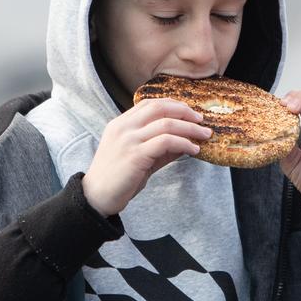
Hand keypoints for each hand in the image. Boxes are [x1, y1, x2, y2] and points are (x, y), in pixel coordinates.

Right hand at [82, 99, 211, 216]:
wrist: (96, 197)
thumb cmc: (117, 179)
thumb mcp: (138, 158)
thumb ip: (159, 148)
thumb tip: (186, 142)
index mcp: (120, 124)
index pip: (149, 104)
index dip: (173, 104)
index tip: (189, 112)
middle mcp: (123, 127)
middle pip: (160, 107)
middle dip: (185, 111)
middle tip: (201, 120)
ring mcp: (129, 140)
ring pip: (166, 124)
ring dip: (190, 128)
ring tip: (204, 135)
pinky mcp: (136, 155)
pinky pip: (166, 142)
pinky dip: (184, 143)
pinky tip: (193, 150)